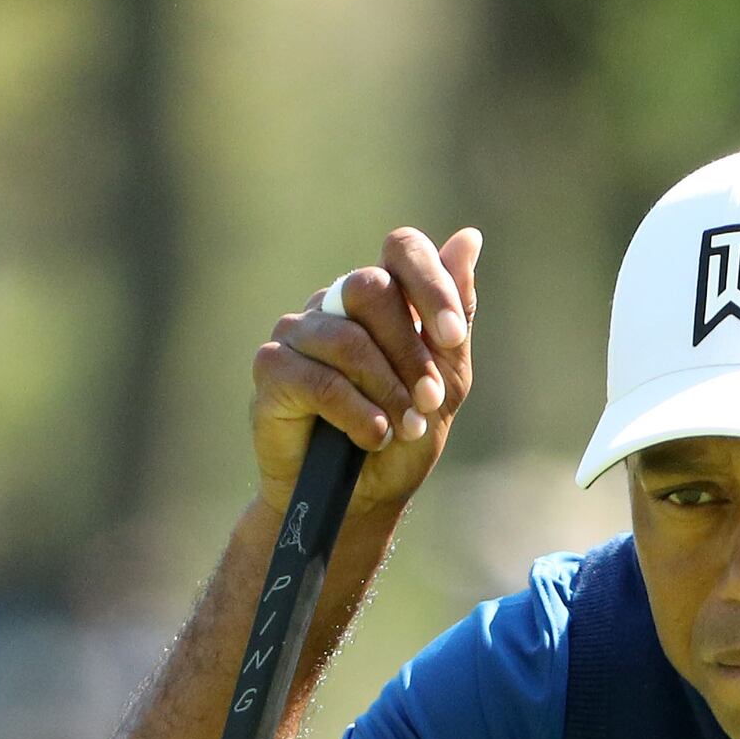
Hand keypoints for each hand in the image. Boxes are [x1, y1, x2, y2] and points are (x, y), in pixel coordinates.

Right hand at [255, 225, 479, 511]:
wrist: (359, 501)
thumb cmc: (400, 440)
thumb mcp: (443, 382)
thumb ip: (453, 319)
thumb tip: (468, 238)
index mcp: (380, 298)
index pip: (402, 250)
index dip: (430, 286)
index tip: (451, 339)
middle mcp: (334, 304)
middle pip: (371, 289)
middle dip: (410, 352)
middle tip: (427, 402)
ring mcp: (298, 332)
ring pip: (347, 339)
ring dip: (386, 390)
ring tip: (402, 429)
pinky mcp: (271, 368)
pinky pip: (317, 378)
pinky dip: (354, 412)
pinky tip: (371, 435)